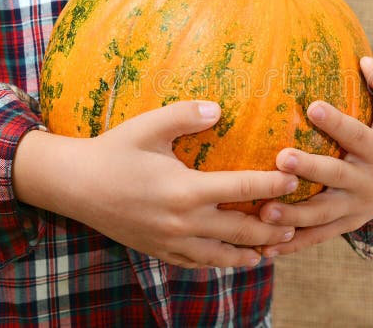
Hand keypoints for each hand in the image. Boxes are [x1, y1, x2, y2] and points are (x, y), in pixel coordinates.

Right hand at [13, 101, 297, 268]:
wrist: (74, 186)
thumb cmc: (114, 151)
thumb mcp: (147, 127)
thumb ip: (185, 115)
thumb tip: (219, 109)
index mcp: (185, 190)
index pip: (241, 188)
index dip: (272, 184)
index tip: (295, 178)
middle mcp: (183, 222)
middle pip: (240, 229)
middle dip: (272, 226)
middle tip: (297, 221)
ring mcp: (171, 242)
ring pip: (223, 254)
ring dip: (252, 251)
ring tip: (276, 247)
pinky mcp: (160, 252)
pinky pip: (199, 264)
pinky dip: (222, 263)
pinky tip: (237, 259)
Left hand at [258, 57, 372, 256]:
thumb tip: (365, 60)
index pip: (356, 135)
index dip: (337, 123)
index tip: (313, 106)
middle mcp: (367, 182)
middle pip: (336, 177)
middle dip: (309, 169)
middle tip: (280, 158)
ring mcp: (354, 208)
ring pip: (323, 215)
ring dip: (294, 214)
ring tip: (265, 210)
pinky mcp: (343, 225)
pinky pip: (316, 237)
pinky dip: (291, 244)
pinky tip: (264, 248)